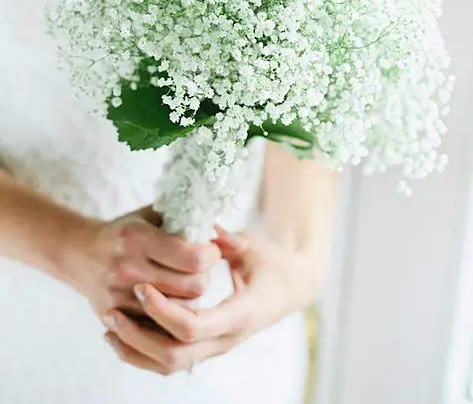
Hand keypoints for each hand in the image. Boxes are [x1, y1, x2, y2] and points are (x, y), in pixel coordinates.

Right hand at [65, 207, 220, 321]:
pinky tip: (170, 298)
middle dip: (205, 276)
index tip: (210, 249)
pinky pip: (159, 324)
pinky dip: (171, 313)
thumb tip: (215, 227)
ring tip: (187, 282)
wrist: (78, 254)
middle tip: (201, 268)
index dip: (211, 254)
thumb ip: (180, 218)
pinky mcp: (116, 317)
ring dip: (191, 297)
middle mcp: (128, 268)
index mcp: (138, 238)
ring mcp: (120, 296)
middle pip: (192, 287)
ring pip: (181, 309)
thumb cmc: (123, 232)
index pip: (193, 258)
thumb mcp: (148, 215)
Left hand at [102, 226, 316, 373]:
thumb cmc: (273, 261)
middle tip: (114, 309)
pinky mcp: (210, 346)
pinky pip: (171, 362)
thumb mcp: (250, 245)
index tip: (143, 285)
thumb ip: (222, 238)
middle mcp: (227, 338)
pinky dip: (143, 354)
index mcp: (239, 313)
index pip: (192, 326)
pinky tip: (121, 336)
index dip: (163, 309)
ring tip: (109, 324)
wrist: (293, 287)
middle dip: (139, 335)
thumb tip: (195, 224)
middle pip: (174, 354)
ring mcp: (217, 346)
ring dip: (135, 349)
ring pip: (168, 365)